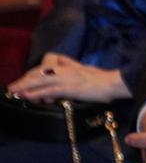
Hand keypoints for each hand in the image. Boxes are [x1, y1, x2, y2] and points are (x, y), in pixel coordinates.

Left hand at [6, 53, 129, 102]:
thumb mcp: (85, 71)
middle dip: (24, 80)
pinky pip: (52, 90)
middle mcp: (67, 70)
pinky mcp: (73, 88)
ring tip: (14, 92)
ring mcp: (69, 78)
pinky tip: (29, 96)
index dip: (33, 73)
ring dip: (26, 86)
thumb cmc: (103, 81)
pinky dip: (38, 92)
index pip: (46, 66)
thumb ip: (71, 72)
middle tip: (12, 88)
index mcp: (70, 65)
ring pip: (43, 80)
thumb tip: (59, 82)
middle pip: (40, 72)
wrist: (117, 84)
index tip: (23, 82)